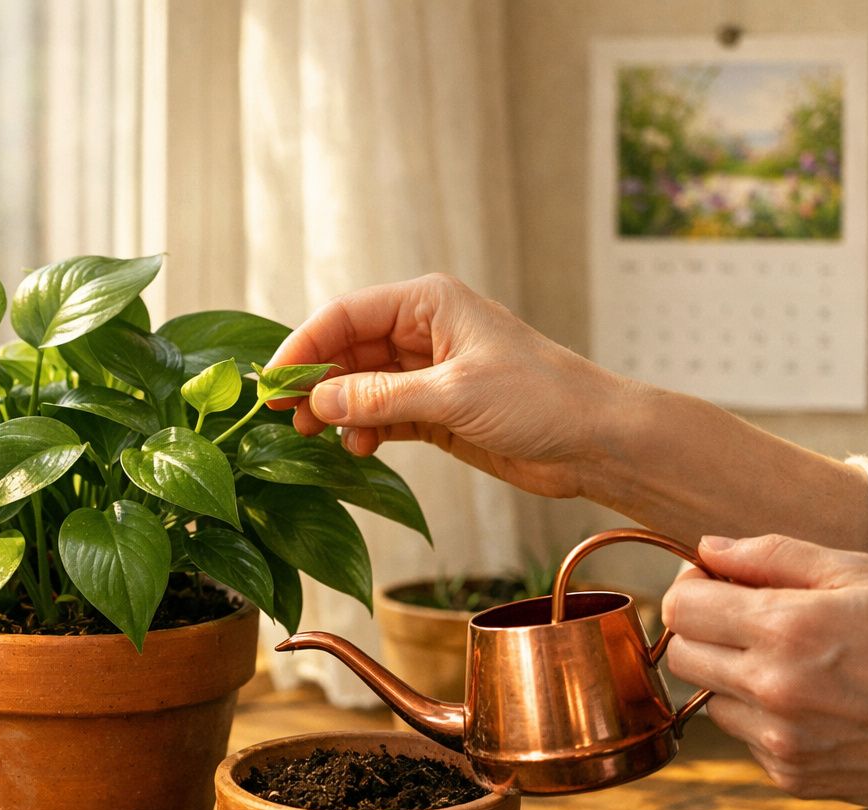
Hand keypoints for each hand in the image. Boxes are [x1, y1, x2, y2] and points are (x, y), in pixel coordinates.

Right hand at [266, 274, 651, 498]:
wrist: (596, 441)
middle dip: (315, 381)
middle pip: (346, 350)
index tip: (271, 382)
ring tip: (316, 436)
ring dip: (335, 409)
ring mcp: (427, 372)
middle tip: (283, 417)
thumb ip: (380, 398)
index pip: (345, 315)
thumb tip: (317, 399)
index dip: (304, 346)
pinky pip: (380, 414)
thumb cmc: (540, 399)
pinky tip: (357, 448)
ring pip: (359, 385)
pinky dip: (362, 429)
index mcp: (428, 302)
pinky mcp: (435, 411)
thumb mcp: (452, 395)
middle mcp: (423, 330)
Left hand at [663, 534, 867, 809]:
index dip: (692, 589)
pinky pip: (746, 740)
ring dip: (732, 677)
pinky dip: (764, 718)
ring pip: (710, 701)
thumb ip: (773, 556)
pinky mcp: (794, 778)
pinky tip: (816, 703)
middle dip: (703, 631)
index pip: (680, 609)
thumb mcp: (862, 574)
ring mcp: (782, 742)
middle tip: (746, 619)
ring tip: (795, 663)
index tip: (714, 583)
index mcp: (786, 629)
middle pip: (680, 657)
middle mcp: (773, 690)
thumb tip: (707, 549)